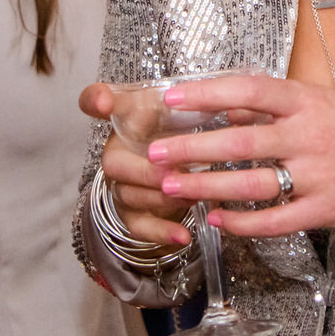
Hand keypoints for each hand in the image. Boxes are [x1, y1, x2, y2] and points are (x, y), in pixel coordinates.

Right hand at [78, 82, 192, 249]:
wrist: (175, 165)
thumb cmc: (178, 128)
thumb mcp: (188, 107)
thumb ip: (203, 102)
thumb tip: (238, 106)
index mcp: (128, 116)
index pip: (96, 100)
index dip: (96, 100)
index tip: (105, 103)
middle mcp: (117, 149)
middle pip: (112, 161)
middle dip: (145, 170)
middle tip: (173, 172)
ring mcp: (121, 182)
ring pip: (129, 194)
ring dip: (162, 197)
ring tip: (193, 196)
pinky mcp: (131, 211)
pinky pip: (139, 225)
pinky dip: (161, 231)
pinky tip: (183, 236)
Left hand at [133, 71, 334, 256]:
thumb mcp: (325, 105)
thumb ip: (276, 109)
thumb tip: (226, 108)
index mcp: (308, 102)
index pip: (250, 91)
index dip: (207, 93)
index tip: (171, 98)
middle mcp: (311, 136)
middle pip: (240, 142)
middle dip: (191, 149)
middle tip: (152, 155)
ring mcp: (319, 175)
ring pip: (252, 184)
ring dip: (206, 187)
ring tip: (171, 188)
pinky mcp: (326, 210)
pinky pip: (276, 220)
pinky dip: (243, 223)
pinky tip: (217, 221)